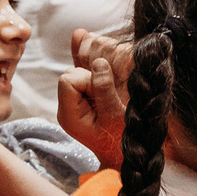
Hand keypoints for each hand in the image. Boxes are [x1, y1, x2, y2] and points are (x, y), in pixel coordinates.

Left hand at [57, 29, 131, 168]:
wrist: (128, 159)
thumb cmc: (123, 141)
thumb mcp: (115, 117)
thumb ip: (104, 89)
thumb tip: (99, 62)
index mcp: (68, 114)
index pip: (68, 79)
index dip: (88, 79)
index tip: (105, 93)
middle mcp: (68, 107)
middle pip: (72, 73)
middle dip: (91, 77)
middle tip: (110, 95)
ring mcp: (76, 103)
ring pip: (80, 72)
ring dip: (96, 75)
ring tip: (112, 89)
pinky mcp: (87, 99)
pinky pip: (83, 73)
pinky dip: (87, 62)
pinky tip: (79, 36)